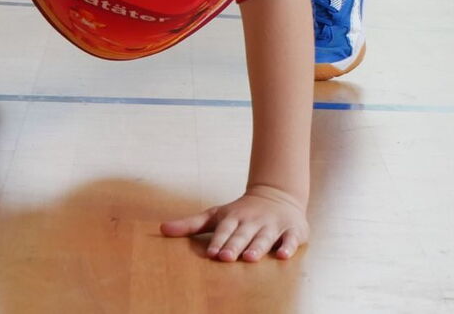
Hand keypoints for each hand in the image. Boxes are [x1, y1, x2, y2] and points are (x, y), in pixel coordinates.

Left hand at [159, 184, 308, 261]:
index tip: (211, 253)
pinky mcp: (292, 231)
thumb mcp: (215, 215)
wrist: (276, 195)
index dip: (218, 241)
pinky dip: (288, 247)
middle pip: (242, 234)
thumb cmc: (240, 212)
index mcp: (234, 218)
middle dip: (234, 246)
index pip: (224, 230)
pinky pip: (291, 239)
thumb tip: (161, 229)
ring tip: (250, 258)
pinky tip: (282, 256)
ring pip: (264, 237)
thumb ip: (190, 225)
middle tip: (225, 258)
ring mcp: (273, 225)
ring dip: (257, 247)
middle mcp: (253, 221)